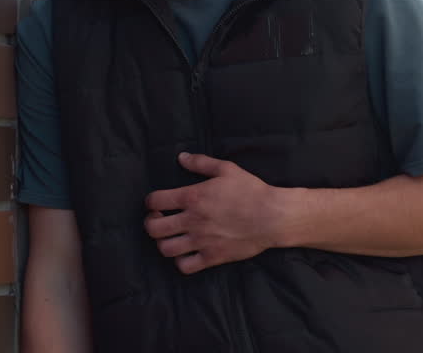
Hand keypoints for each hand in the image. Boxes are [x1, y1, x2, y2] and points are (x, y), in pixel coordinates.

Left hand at [143, 152, 285, 274]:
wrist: (272, 216)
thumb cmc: (251, 190)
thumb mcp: (227, 169)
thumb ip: (201, 163)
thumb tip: (181, 157)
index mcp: (193, 197)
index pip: (155, 201)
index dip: (150, 202)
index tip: (157, 203)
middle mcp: (192, 220)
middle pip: (153, 228)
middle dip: (151, 223)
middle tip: (160, 220)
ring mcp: (201, 241)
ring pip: (165, 249)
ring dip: (163, 243)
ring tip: (171, 237)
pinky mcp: (212, 257)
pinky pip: (184, 266)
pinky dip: (180, 261)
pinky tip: (186, 252)